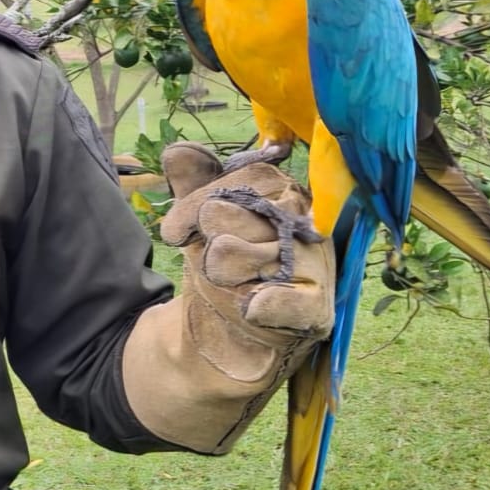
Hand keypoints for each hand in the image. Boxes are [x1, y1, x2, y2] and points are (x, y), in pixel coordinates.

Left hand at [122, 142, 334, 452]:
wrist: (223, 338)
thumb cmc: (221, 269)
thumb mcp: (200, 224)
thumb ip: (194, 185)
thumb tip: (179, 151)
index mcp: (288, 201)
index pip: (258, 178)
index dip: (206, 195)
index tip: (171, 230)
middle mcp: (309, 232)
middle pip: (263, 212)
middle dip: (216, 229)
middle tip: (197, 249)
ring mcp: (318, 273)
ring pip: (272, 254)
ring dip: (230, 268)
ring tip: (217, 277)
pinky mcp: (316, 314)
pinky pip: (301, 303)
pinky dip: (272, 303)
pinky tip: (250, 307)